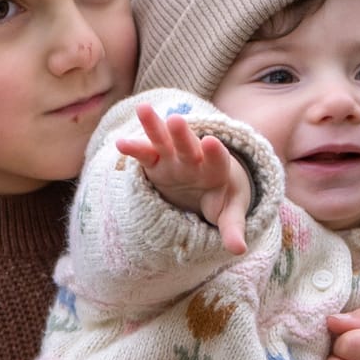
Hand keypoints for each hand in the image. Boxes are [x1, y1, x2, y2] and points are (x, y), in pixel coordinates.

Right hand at [117, 103, 251, 255]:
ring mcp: (173, 158)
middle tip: (176, 120)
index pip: (217, 160)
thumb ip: (233, 227)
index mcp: (216, 170)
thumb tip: (239, 250)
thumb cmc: (222, 196)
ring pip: (163, 140)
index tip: (211, 143)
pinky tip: (120, 143)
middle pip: (188, 146)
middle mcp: (194, 159)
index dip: (214, 153)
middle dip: (182, 135)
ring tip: (142, 109)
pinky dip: (133, 148)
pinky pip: (144, 154)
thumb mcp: (230, 210)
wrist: (209, 182)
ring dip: (153, 126)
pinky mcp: (155, 163)